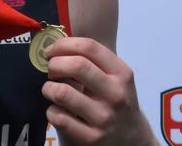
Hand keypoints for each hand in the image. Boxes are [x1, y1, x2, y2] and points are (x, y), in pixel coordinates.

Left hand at [41, 37, 155, 145]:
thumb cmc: (115, 101)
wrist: (133, 140)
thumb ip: (92, 61)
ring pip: (62, 93)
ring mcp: (104, 118)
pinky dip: (51, 111)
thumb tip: (56, 45)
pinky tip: (57, 110)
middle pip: (76, 66)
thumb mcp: (115, 78)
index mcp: (121, 74)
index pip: (89, 47)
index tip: (51, 50)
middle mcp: (115, 94)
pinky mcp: (91, 138)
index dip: (63, 44)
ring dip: (48, 88)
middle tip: (50, 69)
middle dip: (54, 64)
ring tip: (51, 90)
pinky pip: (59, 117)